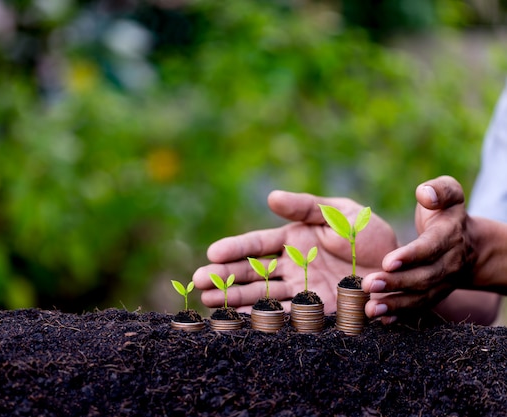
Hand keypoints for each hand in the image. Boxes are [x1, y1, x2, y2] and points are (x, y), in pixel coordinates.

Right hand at [193, 190, 397, 312]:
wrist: (398, 268)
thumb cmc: (368, 233)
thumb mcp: (339, 213)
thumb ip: (305, 207)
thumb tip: (270, 197)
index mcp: (293, 238)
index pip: (257, 244)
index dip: (234, 248)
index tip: (213, 252)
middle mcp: (291, 265)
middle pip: (251, 271)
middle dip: (224, 276)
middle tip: (199, 282)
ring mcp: (300, 289)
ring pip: (260, 294)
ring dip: (234, 298)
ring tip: (208, 302)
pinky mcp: (313, 311)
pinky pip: (283, 316)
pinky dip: (260, 319)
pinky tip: (239, 321)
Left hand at [362, 175, 475, 321]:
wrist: (472, 246)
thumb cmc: (448, 214)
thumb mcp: (450, 194)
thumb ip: (439, 189)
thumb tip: (426, 194)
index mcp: (449, 236)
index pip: (429, 248)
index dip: (410, 256)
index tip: (387, 261)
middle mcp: (448, 263)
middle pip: (423, 277)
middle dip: (396, 283)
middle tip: (368, 284)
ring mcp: (443, 283)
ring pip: (421, 297)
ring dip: (395, 304)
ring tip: (370, 309)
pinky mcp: (434, 295)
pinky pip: (419, 308)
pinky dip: (400, 315)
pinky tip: (380, 319)